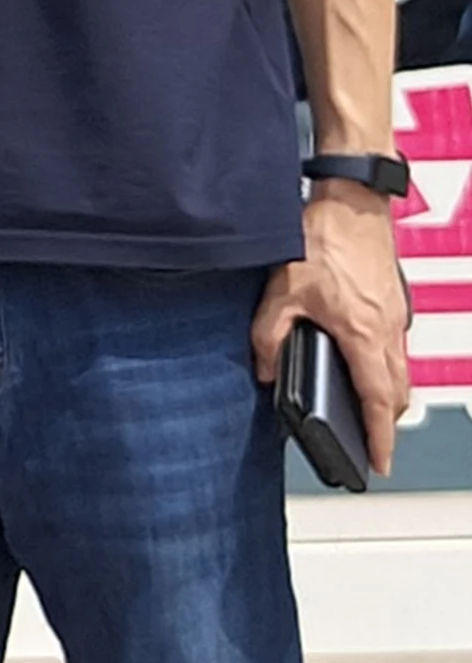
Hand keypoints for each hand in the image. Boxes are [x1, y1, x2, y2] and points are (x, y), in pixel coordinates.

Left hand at [253, 181, 412, 475]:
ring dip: (385, 394)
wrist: (350, 200)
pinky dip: (384, 366)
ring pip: (398, 370)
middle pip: (396, 392)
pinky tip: (362, 362)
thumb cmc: (323, 237)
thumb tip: (264, 368)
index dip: (379, 437)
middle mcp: (388, 329)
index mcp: (363, 333)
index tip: (380, 463)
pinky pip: (395, 347)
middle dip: (384, 422)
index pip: (377, 401)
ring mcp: (395, 315)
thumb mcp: (282, 291)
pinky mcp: (392, 301)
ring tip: (365, 410)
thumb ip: (268, 334)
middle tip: (370, 442)